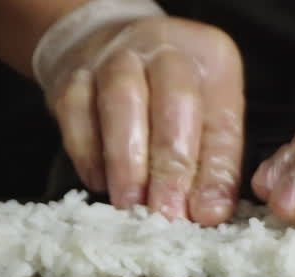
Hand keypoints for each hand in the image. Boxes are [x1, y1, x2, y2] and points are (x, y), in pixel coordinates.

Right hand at [40, 16, 244, 224]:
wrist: (103, 44)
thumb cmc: (166, 93)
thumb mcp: (206, 115)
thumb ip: (213, 162)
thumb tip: (209, 213)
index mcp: (211, 58)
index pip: (221, 119)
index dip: (214, 170)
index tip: (206, 214)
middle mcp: (164, 48)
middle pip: (174, 100)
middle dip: (170, 166)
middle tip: (167, 213)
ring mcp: (114, 56)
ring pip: (121, 101)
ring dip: (126, 161)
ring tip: (131, 205)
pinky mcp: (73, 74)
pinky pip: (76, 111)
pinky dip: (87, 152)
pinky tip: (98, 182)